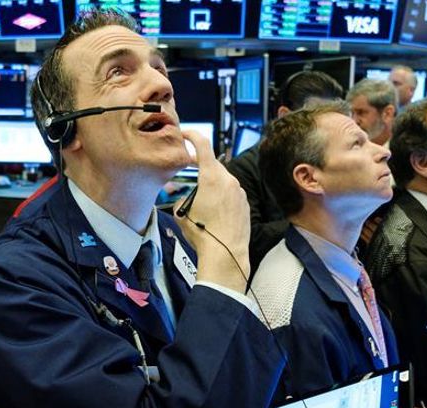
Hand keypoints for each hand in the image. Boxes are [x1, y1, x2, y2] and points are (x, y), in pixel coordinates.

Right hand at [175, 130, 250, 292]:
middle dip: (200, 167)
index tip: (185, 134)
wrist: (226, 253)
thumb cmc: (203, 233)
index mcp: (211, 176)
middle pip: (212, 164)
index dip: (191, 135)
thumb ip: (184, 196)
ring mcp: (239, 191)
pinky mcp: (245, 204)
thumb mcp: (181, 212)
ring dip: (212, 185)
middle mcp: (228, 180)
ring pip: (223, 180)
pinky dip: (223, 198)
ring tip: (202, 203)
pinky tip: (215, 213)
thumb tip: (187, 196)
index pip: (202, 144)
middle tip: (190, 169)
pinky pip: (232, 194)